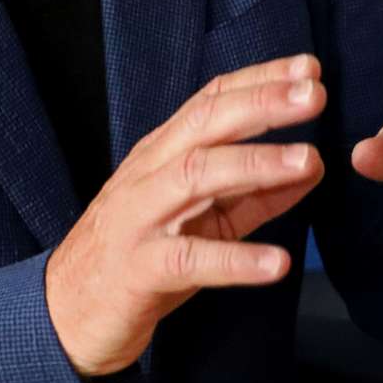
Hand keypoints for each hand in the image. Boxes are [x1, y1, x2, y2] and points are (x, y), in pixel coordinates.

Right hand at [45, 55, 326, 376]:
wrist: (68, 313)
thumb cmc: (140, 257)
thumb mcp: (202, 218)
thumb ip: (254, 193)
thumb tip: (314, 166)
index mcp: (162, 153)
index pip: (211, 102)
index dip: (259, 81)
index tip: (308, 69)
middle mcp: (148, 174)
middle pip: (205, 125)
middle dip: (261, 105)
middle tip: (314, 95)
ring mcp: (140, 218)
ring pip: (196, 177)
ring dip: (255, 164)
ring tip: (309, 160)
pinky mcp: (139, 269)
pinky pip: (190, 260)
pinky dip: (235, 259)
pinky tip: (277, 263)